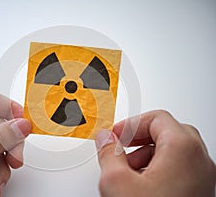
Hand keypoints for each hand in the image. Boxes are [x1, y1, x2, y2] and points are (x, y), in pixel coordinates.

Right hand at [96, 110, 215, 196]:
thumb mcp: (117, 183)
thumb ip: (108, 153)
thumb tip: (105, 139)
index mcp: (183, 149)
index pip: (157, 118)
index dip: (131, 124)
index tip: (115, 135)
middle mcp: (198, 161)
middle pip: (168, 132)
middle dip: (140, 138)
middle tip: (122, 148)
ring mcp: (202, 178)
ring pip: (174, 151)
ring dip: (148, 154)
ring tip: (128, 171)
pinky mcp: (198, 191)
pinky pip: (179, 168)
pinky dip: (158, 168)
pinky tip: (142, 186)